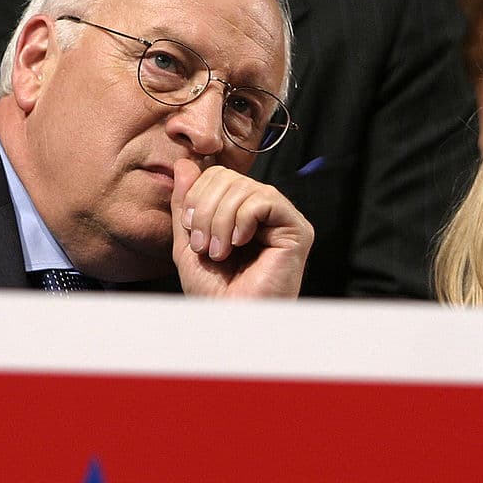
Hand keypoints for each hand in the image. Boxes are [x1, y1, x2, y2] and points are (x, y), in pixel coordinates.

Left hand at [170, 159, 313, 297]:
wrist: (232, 320)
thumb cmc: (214, 293)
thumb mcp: (189, 242)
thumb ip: (186, 203)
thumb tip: (184, 163)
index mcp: (241, 214)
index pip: (218, 176)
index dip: (196, 196)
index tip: (190, 231)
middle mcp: (264, 214)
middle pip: (229, 177)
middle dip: (206, 208)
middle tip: (203, 245)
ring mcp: (282, 220)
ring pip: (244, 188)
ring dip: (221, 220)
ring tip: (220, 252)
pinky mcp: (297, 229)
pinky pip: (265, 200)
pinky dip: (243, 220)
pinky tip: (241, 244)